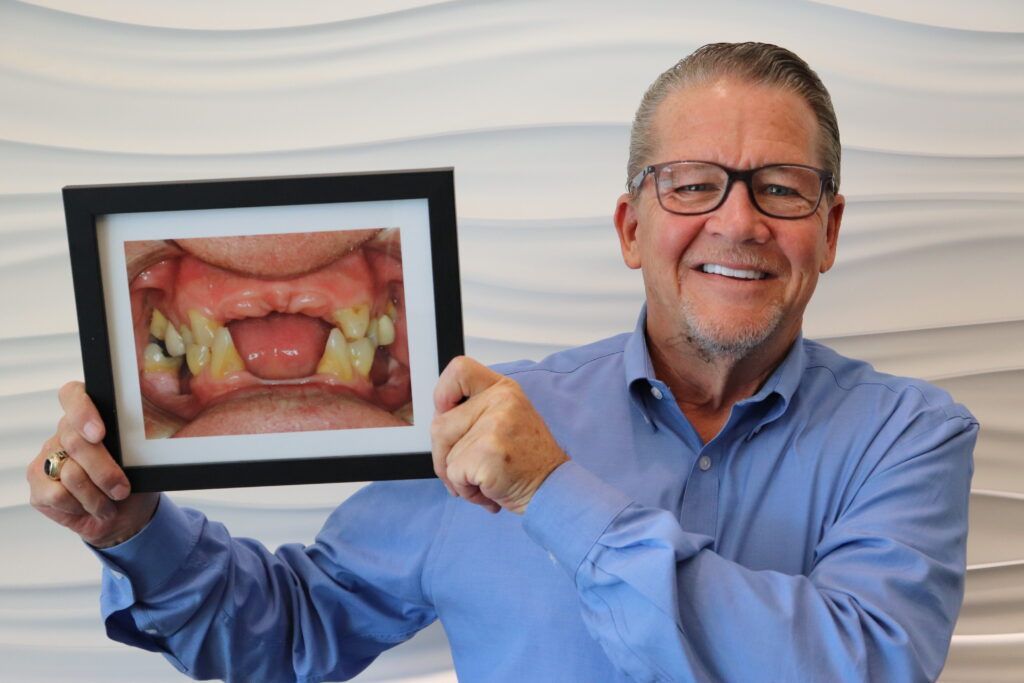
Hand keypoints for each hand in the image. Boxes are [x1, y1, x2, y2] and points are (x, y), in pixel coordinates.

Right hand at [27, 381, 158, 547]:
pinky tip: (89, 508)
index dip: (82, 413)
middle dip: (103, 470)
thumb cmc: (132, 480)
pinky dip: (80, 506)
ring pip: (70, 473)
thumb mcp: (138, 461)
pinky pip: (58, 494)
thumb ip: (127, 447)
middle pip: (76, 442)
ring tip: (110, 503)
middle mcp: (65, 432)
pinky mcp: (37, 483)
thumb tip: (127, 450)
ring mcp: (47, 456)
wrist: (123, 513)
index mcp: (91, 416)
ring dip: (96, 496)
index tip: (98, 434)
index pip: (73, 395)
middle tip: (121, 489)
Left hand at [431, 356, 568, 513]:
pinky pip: (454, 474)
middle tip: (465, 470)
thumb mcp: (508, 419)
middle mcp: (501, 401)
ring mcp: (495, 425)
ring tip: (486, 480)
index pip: (459, 369)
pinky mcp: (488, 452)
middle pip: (440, 425)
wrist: (554, 488)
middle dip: (443, 456)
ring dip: (458, 478)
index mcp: (503, 388)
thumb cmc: (527, 460)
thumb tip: (438, 421)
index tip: (447, 414)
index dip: (443, 393)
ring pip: (446, 455)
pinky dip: (467, 491)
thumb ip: (475, 412)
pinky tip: (490, 490)